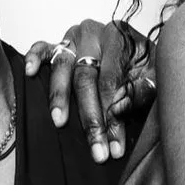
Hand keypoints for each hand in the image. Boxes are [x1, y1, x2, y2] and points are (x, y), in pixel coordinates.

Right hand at [24, 19, 157, 162]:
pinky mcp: (59, 43)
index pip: (110, 80)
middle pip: (86, 78)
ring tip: (60, 122)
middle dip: (90, 118)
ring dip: (59, 97)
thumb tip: (121, 109)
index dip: (112, 115)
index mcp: (120, 38)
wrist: (140, 53)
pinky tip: (31, 73)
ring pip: (62, 67)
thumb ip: (143, 90)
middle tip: (96, 150)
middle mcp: (94, 34)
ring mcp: (73, 38)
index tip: (115, 144)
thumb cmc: (146, 67)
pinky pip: (42, 48)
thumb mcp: (154, 77)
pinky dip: (34, 57)